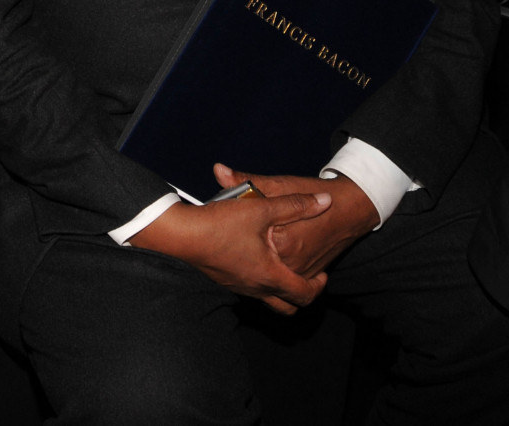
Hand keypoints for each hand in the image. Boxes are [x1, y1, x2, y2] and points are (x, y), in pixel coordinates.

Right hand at [128, 187, 331, 314]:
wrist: (183, 235)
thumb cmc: (222, 224)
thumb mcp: (262, 208)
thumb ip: (295, 204)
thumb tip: (325, 201)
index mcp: (270, 276)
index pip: (304, 294)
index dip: (318, 286)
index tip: (322, 274)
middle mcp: (256, 288)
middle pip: (287, 307)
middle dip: (301, 294)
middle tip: (306, 277)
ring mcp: (239, 287)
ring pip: (268, 299)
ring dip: (280, 288)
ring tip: (282, 266)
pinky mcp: (226, 280)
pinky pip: (251, 290)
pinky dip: (261, 281)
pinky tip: (256, 257)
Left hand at [213, 164, 378, 279]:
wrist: (350, 210)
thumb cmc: (314, 194)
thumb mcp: (278, 185)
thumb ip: (245, 181)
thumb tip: (218, 170)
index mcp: (281, 243)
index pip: (242, 241)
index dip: (233, 228)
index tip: (229, 217)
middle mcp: (291, 265)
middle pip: (254, 260)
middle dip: (243, 248)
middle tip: (241, 231)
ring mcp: (299, 273)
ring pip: (267, 273)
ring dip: (257, 260)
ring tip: (253, 238)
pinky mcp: (306, 276)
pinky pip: (281, 277)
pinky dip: (271, 267)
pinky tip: (267, 248)